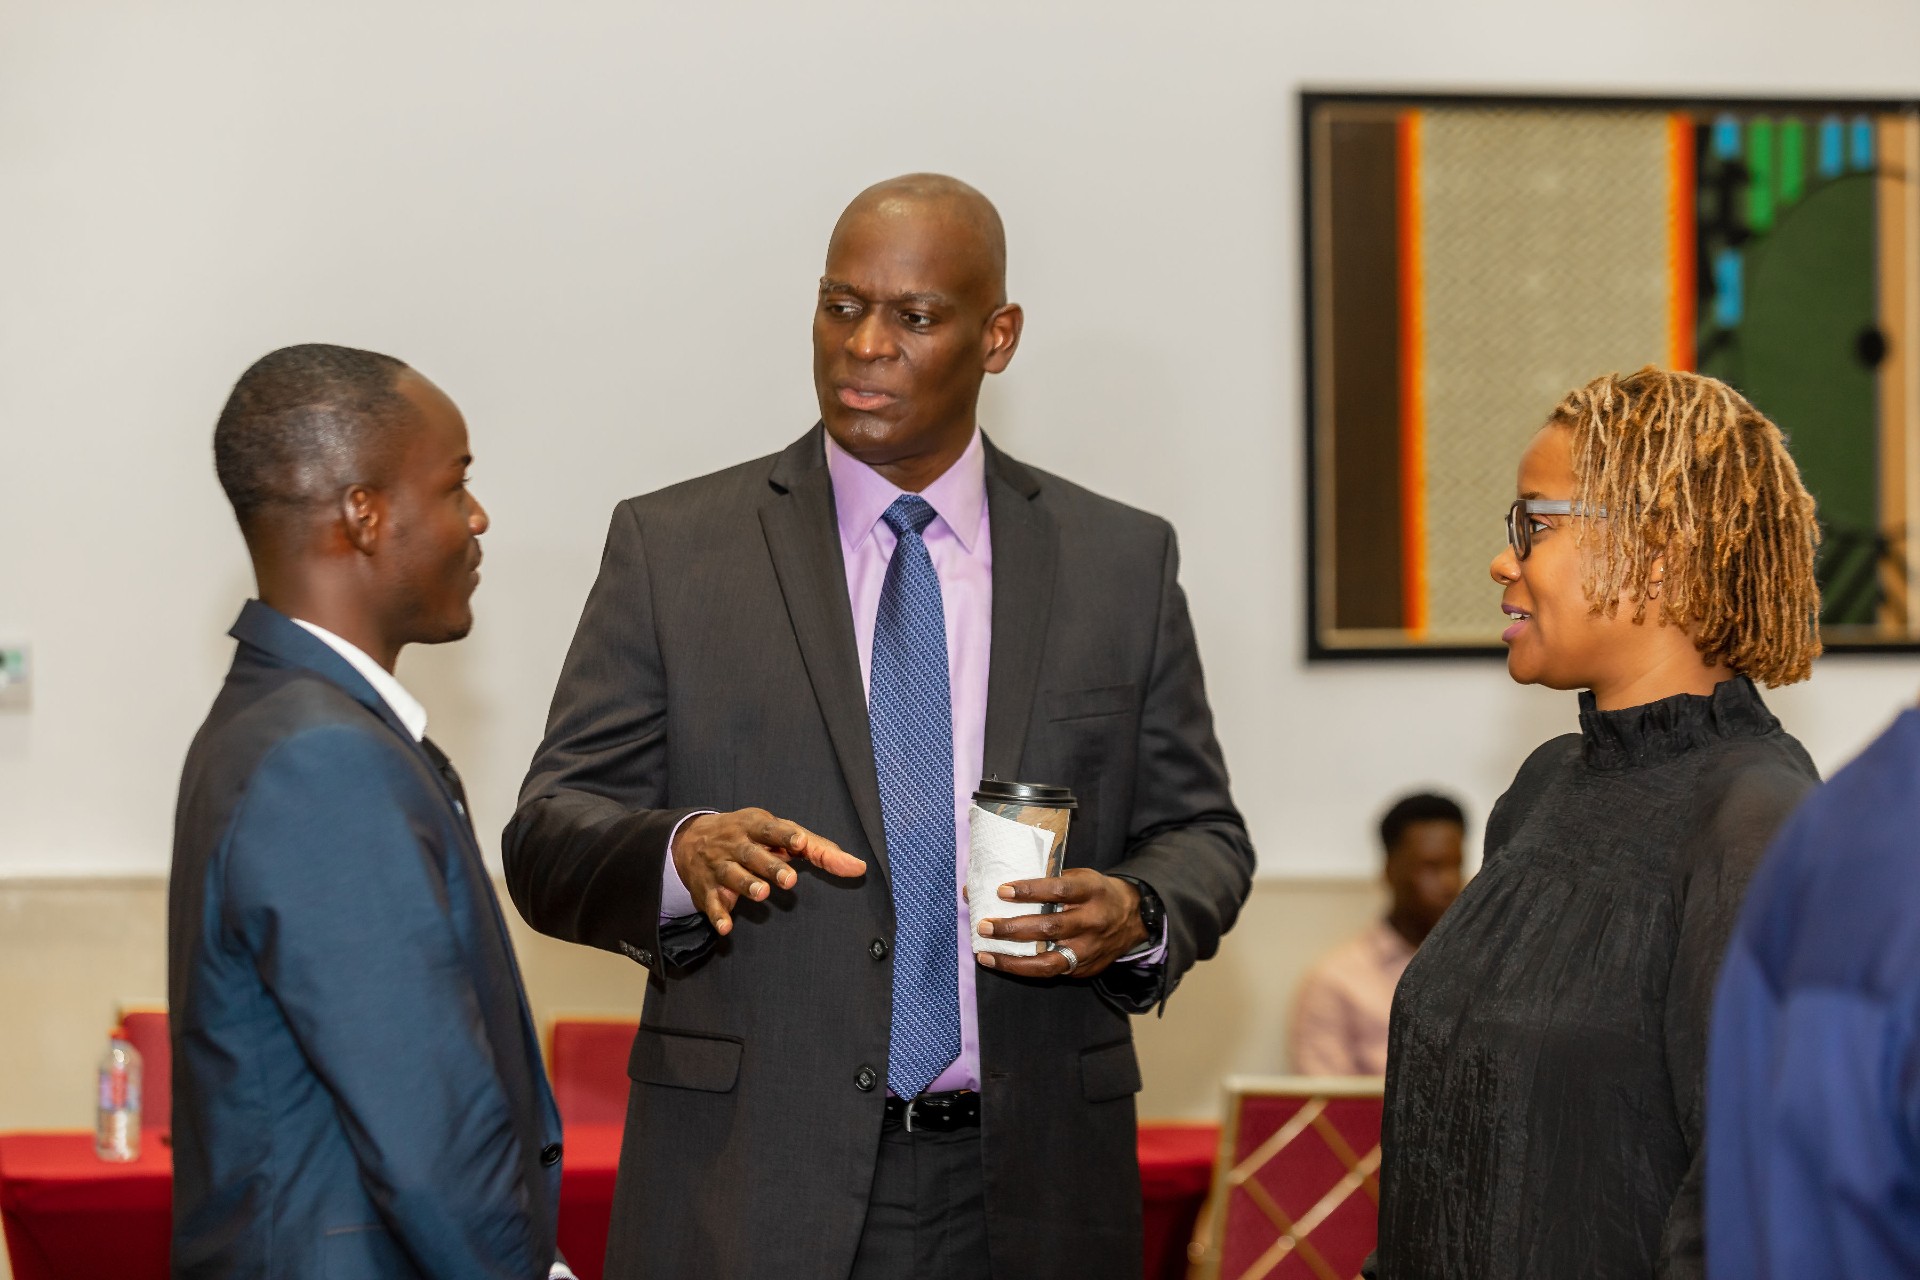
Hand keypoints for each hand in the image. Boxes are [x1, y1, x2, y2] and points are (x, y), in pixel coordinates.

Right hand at [671, 808, 865, 935]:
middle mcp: (736, 844)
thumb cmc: (751, 836)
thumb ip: (819, 849)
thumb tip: (858, 868)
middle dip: (770, 866)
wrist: (690, 840)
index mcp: (756, 826)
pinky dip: (717, 915)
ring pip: (732, 875)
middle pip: (753, 854)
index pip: (772, 829)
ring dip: (746, 884)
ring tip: (762, 894)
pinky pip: (711, 902)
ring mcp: (719, 866)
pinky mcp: (707, 889)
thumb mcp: (779, 833)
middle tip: (790, 880)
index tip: (800, 843)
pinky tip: (726, 927)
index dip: (786, 836)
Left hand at [974, 868, 1147, 978]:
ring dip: (1012, 960)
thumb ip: (1048, 881)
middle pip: (1050, 928)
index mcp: (1091, 891)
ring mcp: (1089, 949)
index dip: (1030, 891)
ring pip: (1049, 961)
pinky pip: (1052, 972)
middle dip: (1012, 928)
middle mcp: (1092, 921)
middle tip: (984, 925)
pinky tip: (1004, 963)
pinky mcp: (1086, 969)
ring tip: (985, 955)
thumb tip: (999, 886)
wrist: (1133, 918)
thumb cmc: (1095, 893)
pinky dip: (1025, 969)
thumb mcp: (1080, 877)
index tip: (1002, 891)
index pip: (1059, 890)